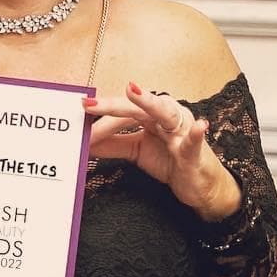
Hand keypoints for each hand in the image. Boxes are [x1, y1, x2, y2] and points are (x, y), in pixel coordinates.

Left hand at [84, 81, 240, 220]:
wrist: (198, 185)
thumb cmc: (170, 160)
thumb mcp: (135, 151)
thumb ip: (112, 144)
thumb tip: (84, 140)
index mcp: (151, 115)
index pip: (121, 112)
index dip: (100, 115)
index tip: (78, 115)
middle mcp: (167, 117)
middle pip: (137, 108)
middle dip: (112, 105)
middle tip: (89, 105)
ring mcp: (182, 133)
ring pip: (165, 114)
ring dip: (149, 103)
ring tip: (133, 92)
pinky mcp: (195, 152)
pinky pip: (194, 142)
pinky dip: (196, 134)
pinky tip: (198, 126)